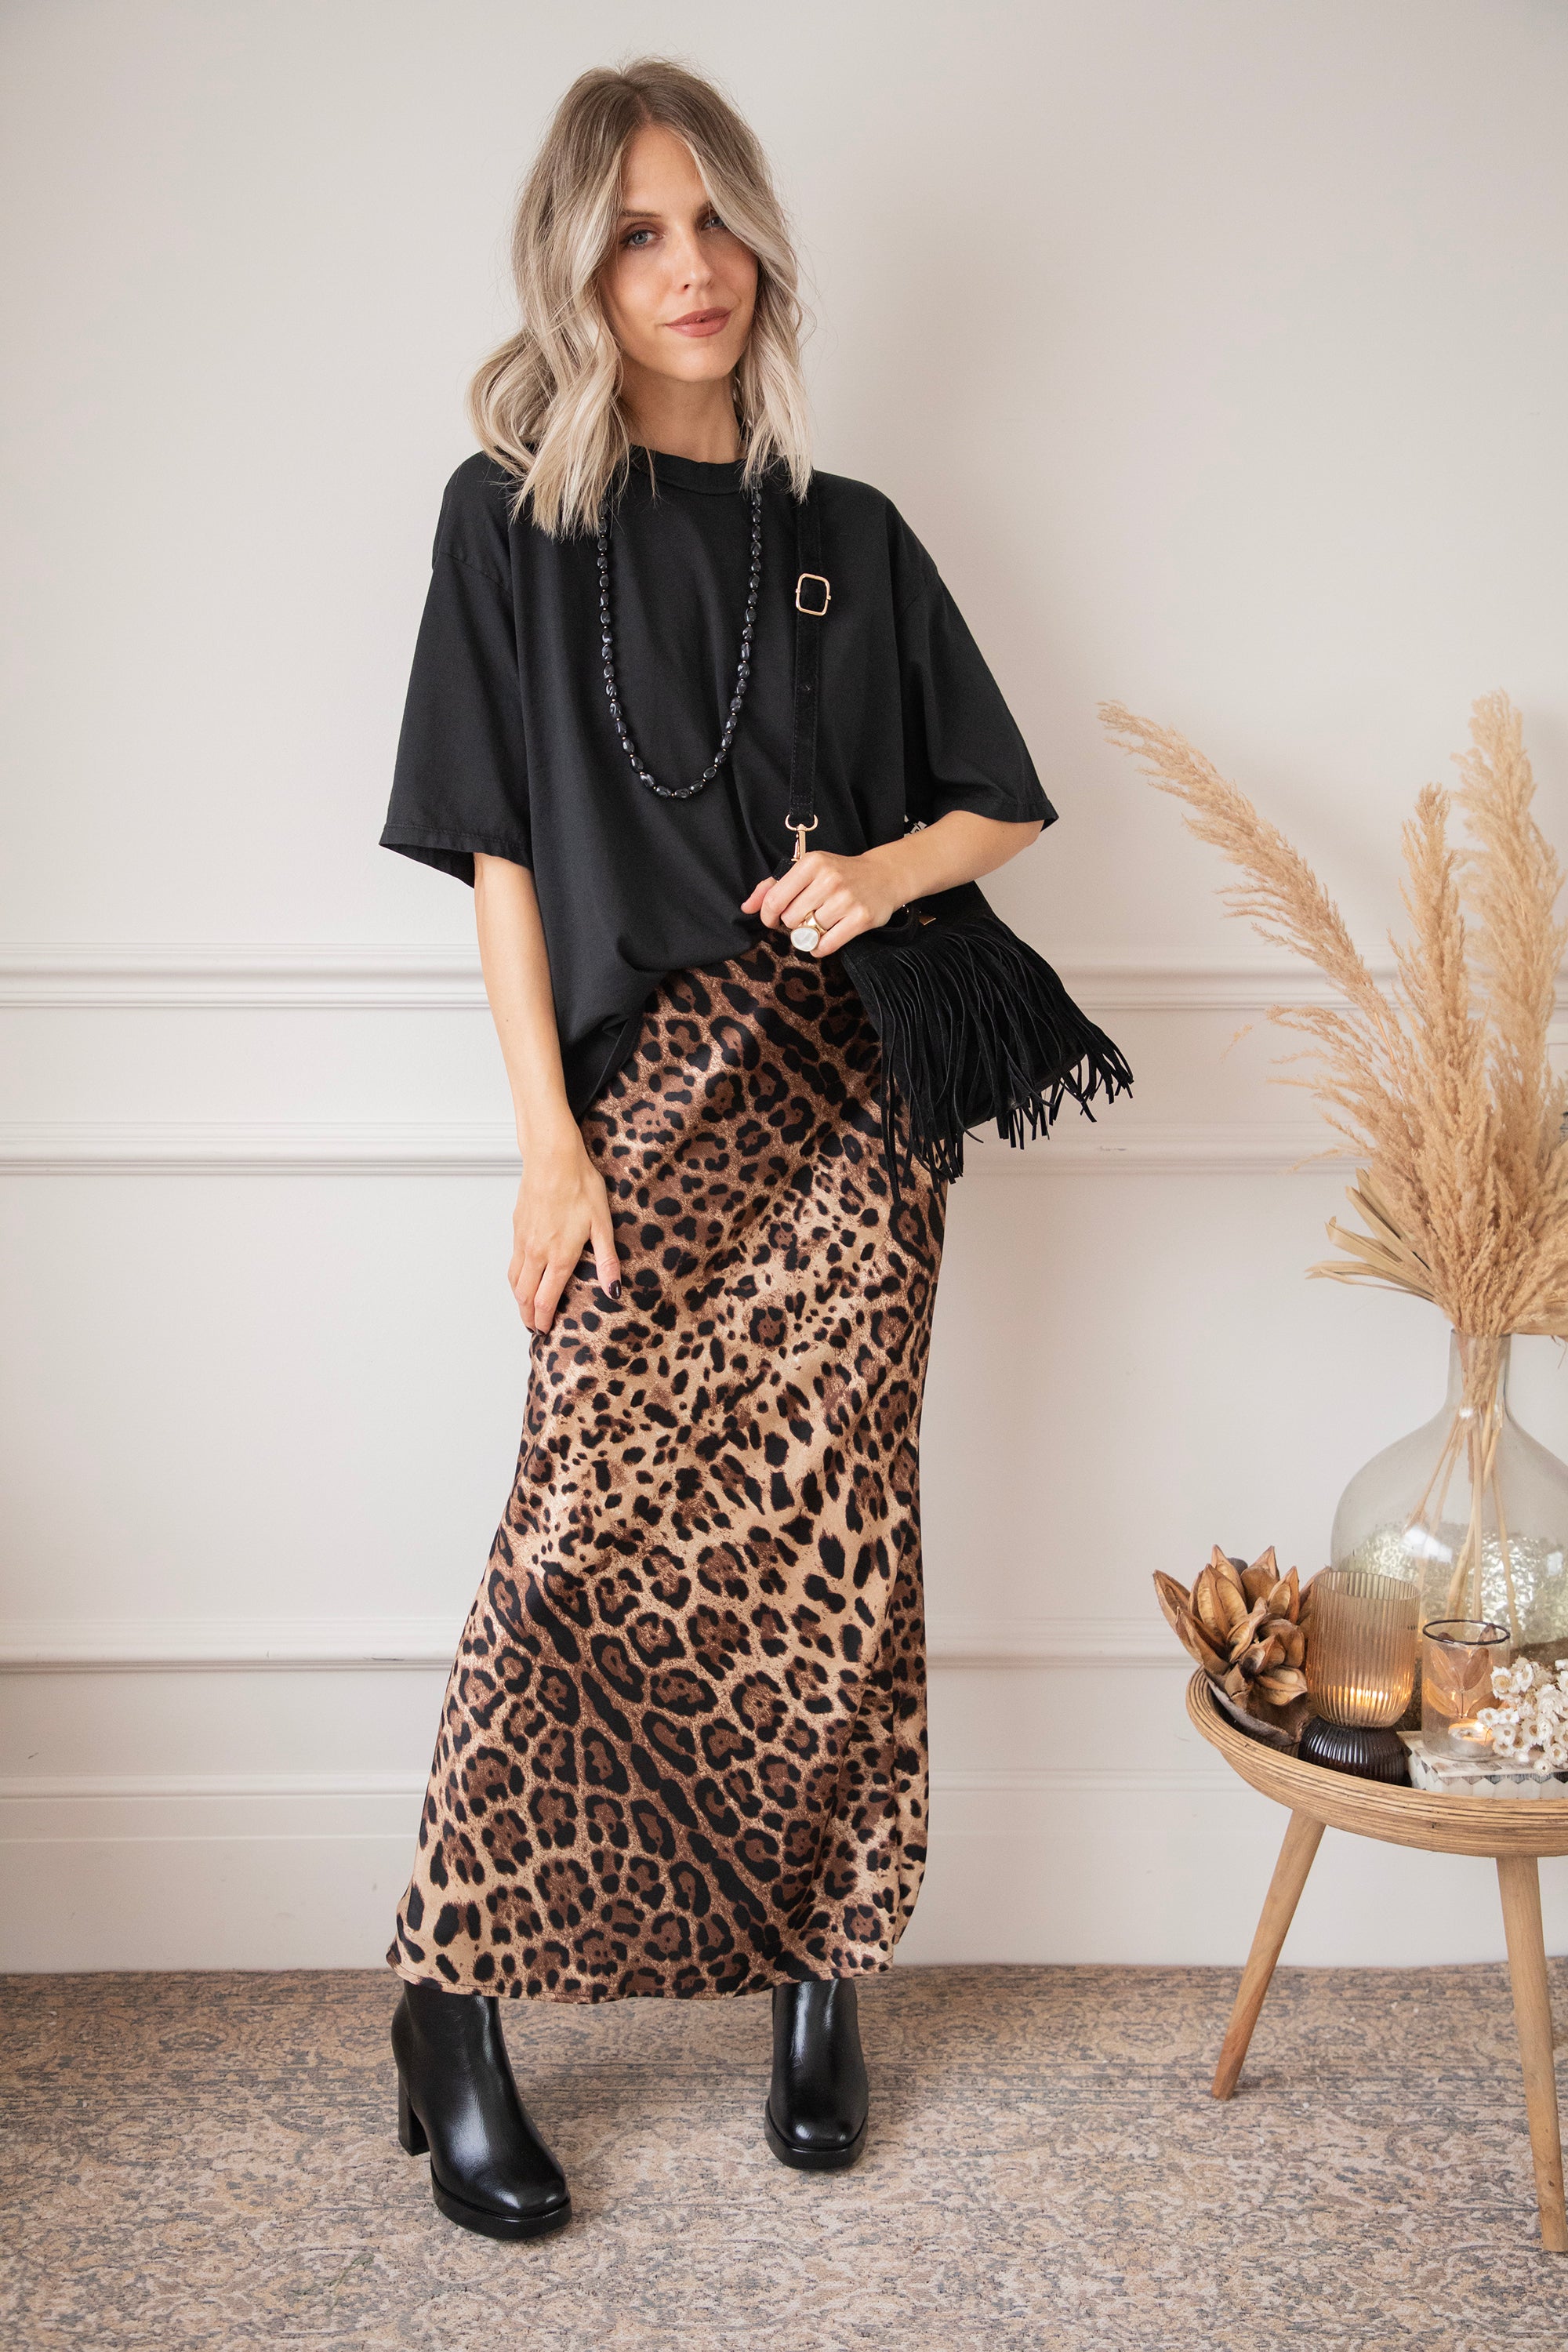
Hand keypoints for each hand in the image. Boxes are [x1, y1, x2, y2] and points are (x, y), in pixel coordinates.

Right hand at [509, 1128, 620, 1332]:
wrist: (552, 1157)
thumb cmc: (580, 1186)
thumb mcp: (602, 1224)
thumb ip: (606, 1261)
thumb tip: (614, 1290)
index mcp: (558, 1256)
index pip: (545, 1299)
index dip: (543, 1319)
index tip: (544, 1332)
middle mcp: (536, 1252)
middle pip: (524, 1295)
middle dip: (527, 1315)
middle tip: (533, 1328)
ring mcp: (523, 1240)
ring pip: (514, 1279)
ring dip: (518, 1298)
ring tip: (525, 1308)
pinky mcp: (517, 1227)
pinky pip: (513, 1260)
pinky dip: (515, 1277)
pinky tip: (523, 1276)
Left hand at [741, 844, 909, 956]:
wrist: (884, 876)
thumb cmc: (839, 873)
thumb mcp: (807, 870)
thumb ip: (773, 886)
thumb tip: (747, 907)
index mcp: (811, 863)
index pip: (775, 899)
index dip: (768, 916)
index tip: (773, 920)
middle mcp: (828, 879)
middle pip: (791, 919)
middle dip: (794, 923)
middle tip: (806, 916)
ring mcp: (846, 899)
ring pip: (808, 933)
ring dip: (809, 935)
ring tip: (820, 924)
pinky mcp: (861, 918)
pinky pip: (827, 945)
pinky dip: (820, 947)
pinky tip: (826, 938)